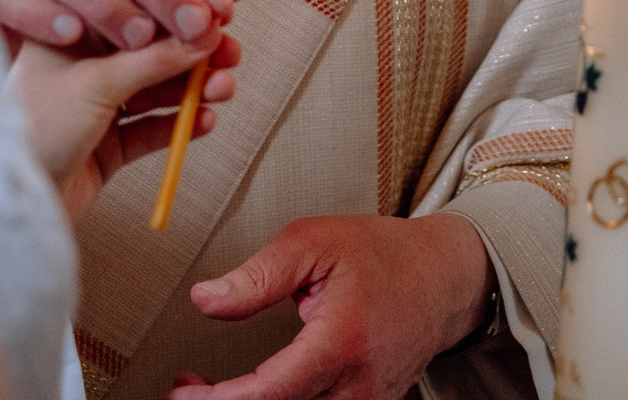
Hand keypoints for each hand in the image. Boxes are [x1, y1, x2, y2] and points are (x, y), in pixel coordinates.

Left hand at [2, 32, 241, 221]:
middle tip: (228, 47)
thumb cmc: (34, 130)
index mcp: (69, 31)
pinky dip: (179, 123)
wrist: (9, 201)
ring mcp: (96, 103)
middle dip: (192, 48)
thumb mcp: (95, 84)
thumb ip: (152, 60)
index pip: (129, 2)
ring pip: (157, 86)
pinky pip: (152, 127)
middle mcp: (83, 62)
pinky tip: (205, 120)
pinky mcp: (107, 143)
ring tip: (223, 88)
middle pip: (150, 45)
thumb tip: (203, 33)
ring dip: (193, 86)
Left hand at [169, 213, 491, 399]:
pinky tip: (258, 392)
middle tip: (189, 387)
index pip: (269, 393)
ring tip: (216, 391)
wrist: (445, 277)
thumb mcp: (315, 242)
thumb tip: (206, 300)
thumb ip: (258, 275)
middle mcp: (358, 386)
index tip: (182, 390)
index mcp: (342, 343)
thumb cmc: (385, 255)